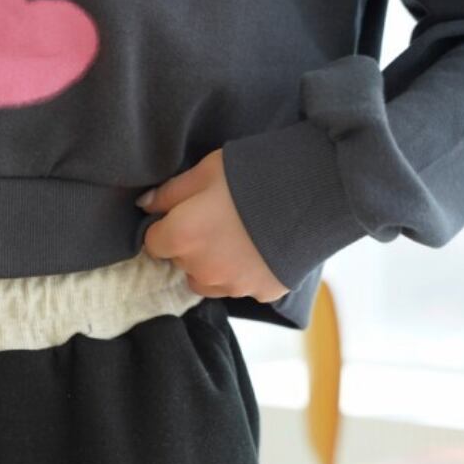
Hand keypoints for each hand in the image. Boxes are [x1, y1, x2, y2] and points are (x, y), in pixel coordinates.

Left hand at [136, 148, 288, 302]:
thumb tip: (144, 206)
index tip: (184, 214)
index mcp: (182, 237)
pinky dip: (246, 272)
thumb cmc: (256, 173)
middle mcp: (202, 269)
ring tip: (240, 236)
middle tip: (219, 219)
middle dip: (191, 244)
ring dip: (214, 264)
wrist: (319, 189)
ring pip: (208, 280)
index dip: (167, 227)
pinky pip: (242, 287)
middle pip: (181, 262)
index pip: (153, 243)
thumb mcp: (206, 170)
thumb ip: (170, 193)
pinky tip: (262, 248)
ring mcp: (233, 285)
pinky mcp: (262, 292)